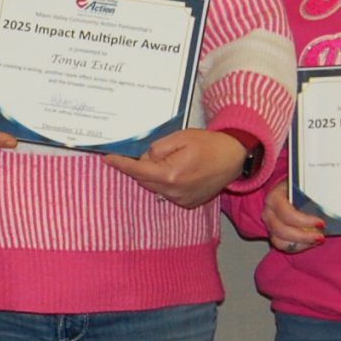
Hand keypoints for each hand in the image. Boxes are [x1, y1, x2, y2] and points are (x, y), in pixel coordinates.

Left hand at [102, 128, 246, 208]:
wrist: (234, 157)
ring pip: (155, 187)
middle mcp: (174, 191)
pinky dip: (165, 182)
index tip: (107, 159)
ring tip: (168, 161)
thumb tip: (144, 157)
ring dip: (153, 175)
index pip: (137, 170)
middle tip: (141, 153)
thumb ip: (157, 148)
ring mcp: (182, 200)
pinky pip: (167, 193)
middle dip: (138, 167)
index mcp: (170, 174)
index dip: (121, 164)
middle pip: (144, 180)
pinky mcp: (188, 203)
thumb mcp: (180, 137)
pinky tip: (177, 171)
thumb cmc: (209, 144)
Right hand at [264, 184, 325, 254]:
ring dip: (301, 243)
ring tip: (316, 240)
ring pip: (280, 241)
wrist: (294, 191)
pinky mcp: (274, 234)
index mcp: (275, 197)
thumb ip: (316, 194)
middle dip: (303, 236)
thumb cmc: (301, 188)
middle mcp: (269, 212)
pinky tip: (310, 242)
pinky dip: (298, 246)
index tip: (321, 223)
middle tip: (320, 236)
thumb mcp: (307, 186)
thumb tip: (332, 203)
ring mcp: (270, 225)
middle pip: (280, 230)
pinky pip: (284, 246)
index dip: (303, 221)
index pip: (285, 212)